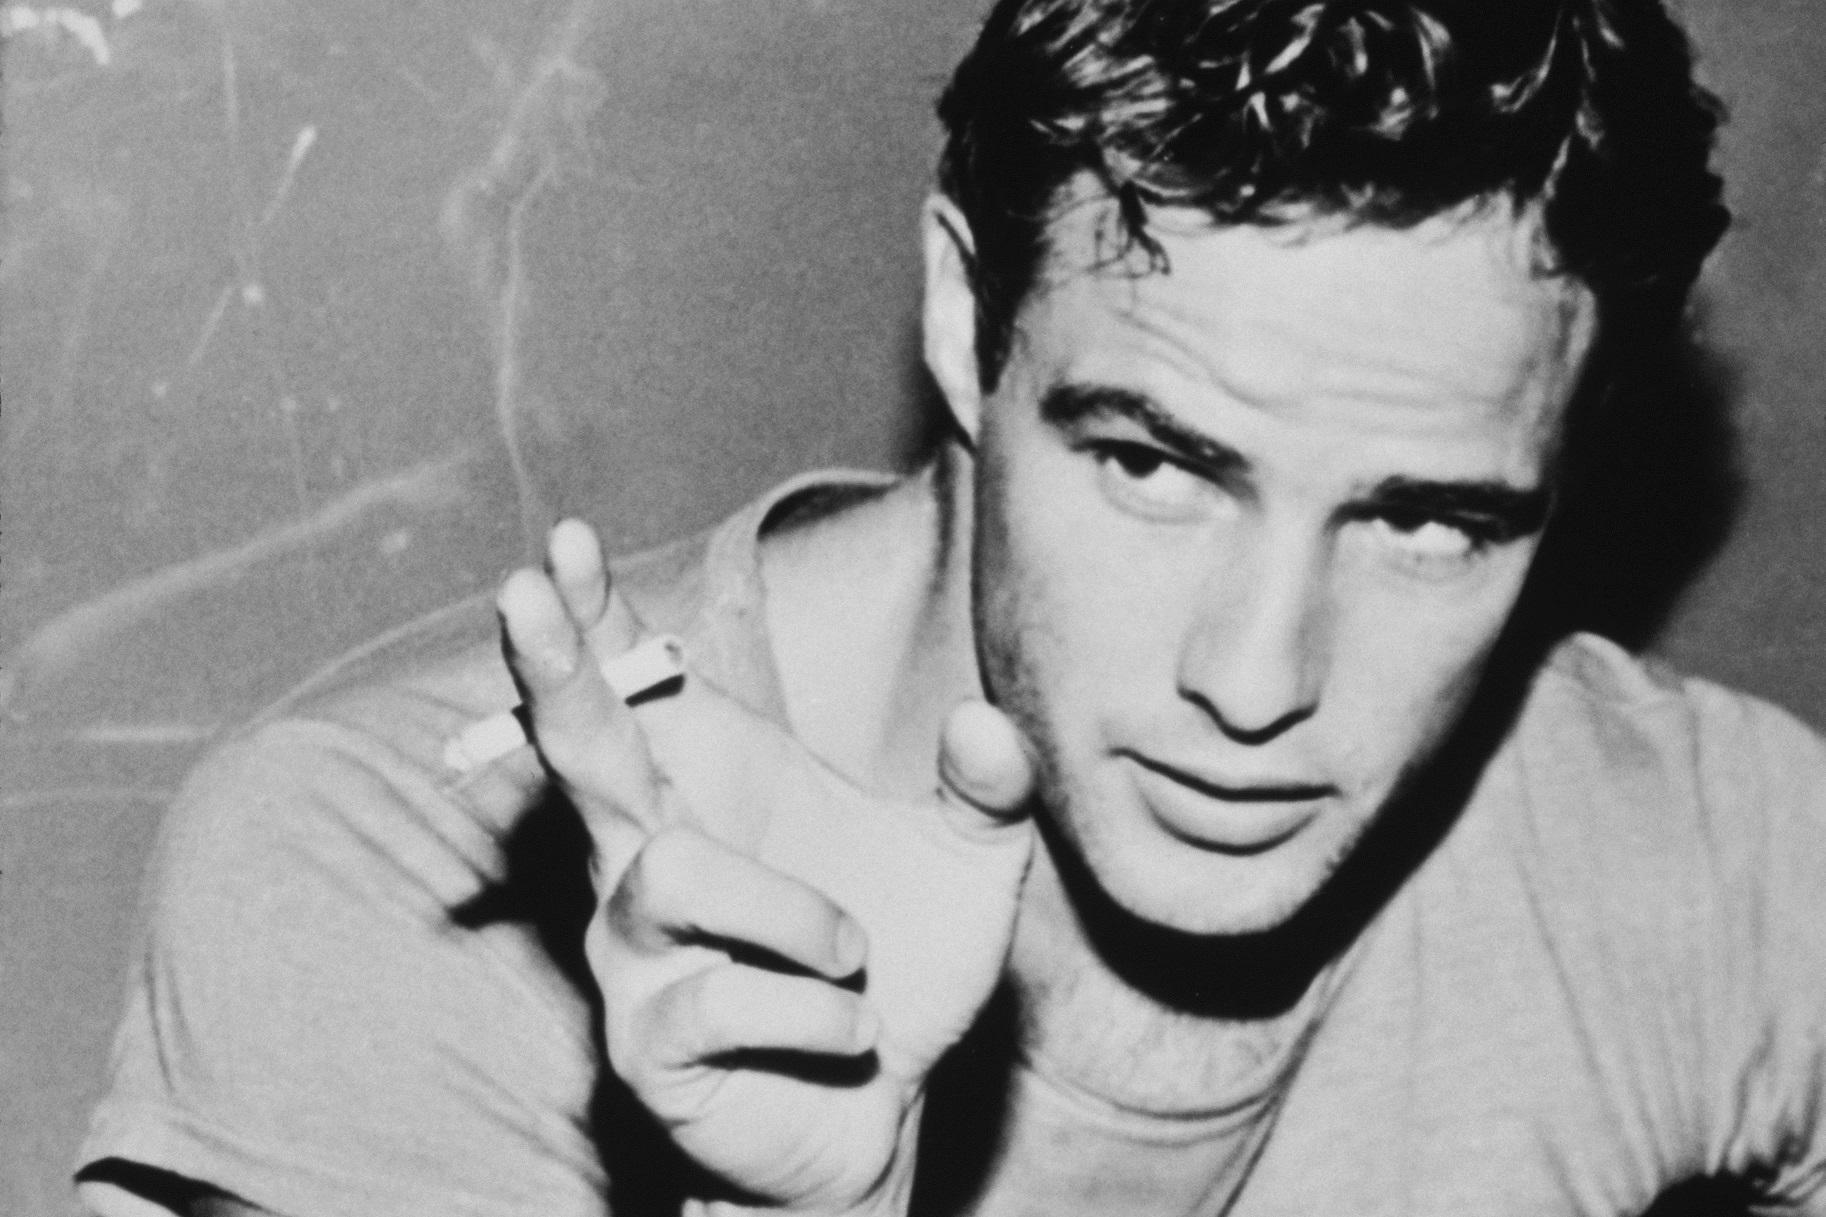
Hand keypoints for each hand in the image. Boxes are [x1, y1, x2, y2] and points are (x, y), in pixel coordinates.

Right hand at [499, 520, 1036, 1213]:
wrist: (881, 1110)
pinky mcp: (649, 1043)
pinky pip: (722, 997)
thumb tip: (985, 724)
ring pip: (672, 874)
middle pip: (580, 748)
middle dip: (554, 669)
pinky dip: (818, 1011)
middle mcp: (653, 853)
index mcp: (716, 787)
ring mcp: (638, 950)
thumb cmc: (899, 969)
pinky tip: (855, 1030)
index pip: (637, 686)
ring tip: (856, 950)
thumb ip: (984, 792)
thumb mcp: (967, 871)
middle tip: (518, 592)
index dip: (594, 618)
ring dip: (793, 910)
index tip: (565, 543)